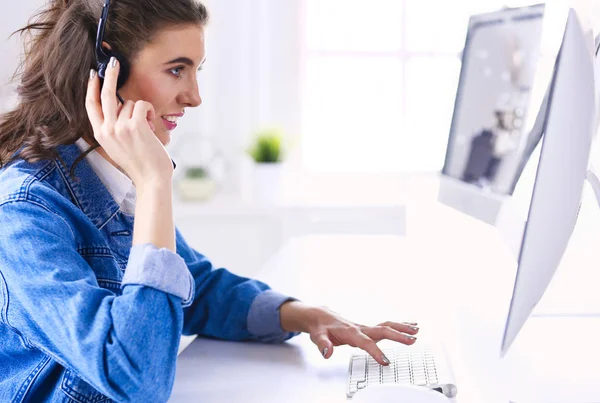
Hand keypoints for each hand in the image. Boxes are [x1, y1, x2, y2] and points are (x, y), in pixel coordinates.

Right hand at [85, 57, 172, 186]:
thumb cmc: (140, 164)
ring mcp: (119, 127)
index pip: (91, 105)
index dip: (91, 88)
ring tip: (147, 130)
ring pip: (129, 103)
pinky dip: (150, 113)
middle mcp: (106, 130)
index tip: (94, 74)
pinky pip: (142, 105)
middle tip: (114, 61)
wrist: (151, 180)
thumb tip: (120, 106)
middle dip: (111, 74)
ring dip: (142, 112)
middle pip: (105, 94)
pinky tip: (152, 127)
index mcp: (100, 135)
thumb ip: (115, 128)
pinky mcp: (135, 125)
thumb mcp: (119, 146)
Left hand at [280, 302, 418, 365]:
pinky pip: (385, 326)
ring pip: (386, 326)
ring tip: (417, 330)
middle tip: (412, 340)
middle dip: (398, 336)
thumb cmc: (320, 327)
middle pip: (382, 330)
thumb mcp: (317, 336)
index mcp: (350, 332)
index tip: (386, 361)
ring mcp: (365, 327)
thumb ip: (323, 345)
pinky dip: (398, 325)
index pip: (365, 343)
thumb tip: (327, 353)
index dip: (376, 352)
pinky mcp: (367, 328)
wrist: (320, 316)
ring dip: (402, 328)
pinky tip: (410, 326)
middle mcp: (360, 328)